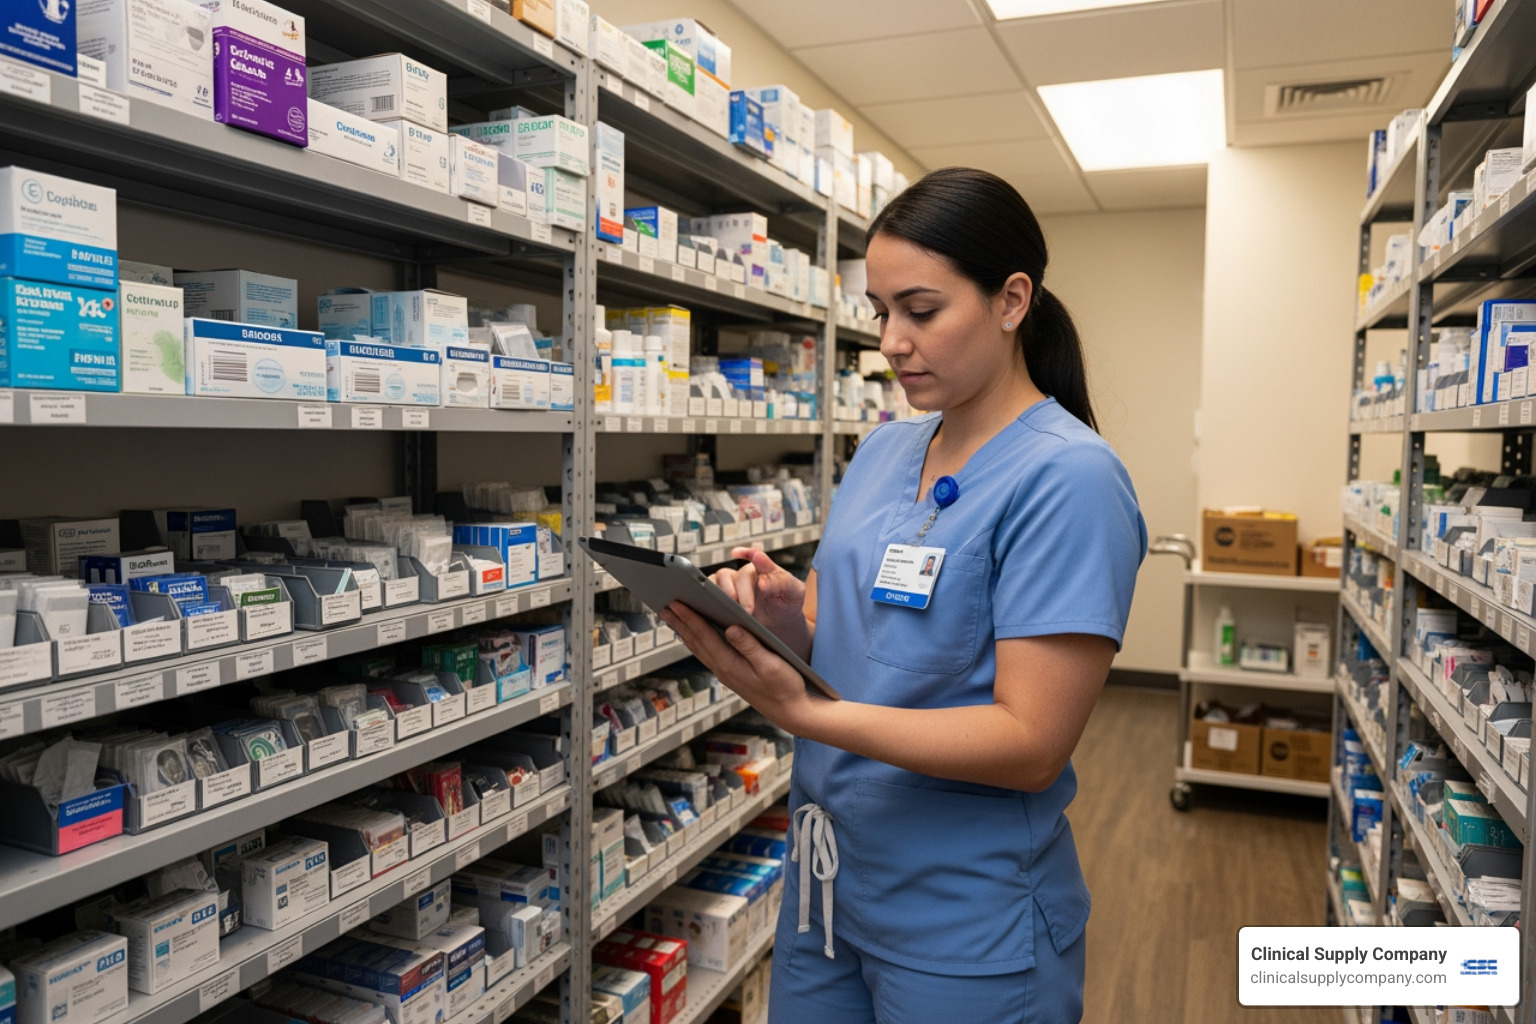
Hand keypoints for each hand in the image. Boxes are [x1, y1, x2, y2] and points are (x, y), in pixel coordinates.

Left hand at [659, 601, 823, 735]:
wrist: (791, 711)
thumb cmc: (785, 687)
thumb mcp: (771, 664)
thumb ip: (750, 646)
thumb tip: (732, 628)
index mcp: (731, 665)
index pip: (705, 636)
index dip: (689, 618)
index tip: (675, 603)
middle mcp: (723, 669)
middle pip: (695, 641)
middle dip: (679, 622)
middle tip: (662, 605)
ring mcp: (725, 673)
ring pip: (698, 648)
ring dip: (683, 631)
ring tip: (671, 617)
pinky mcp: (730, 673)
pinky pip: (706, 653)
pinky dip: (696, 640)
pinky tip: (693, 634)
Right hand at [709, 548, 805, 639]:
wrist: (779, 625)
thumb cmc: (786, 605)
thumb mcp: (794, 593)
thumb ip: (782, 582)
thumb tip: (763, 580)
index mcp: (762, 568)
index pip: (753, 556)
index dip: (746, 553)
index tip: (736, 553)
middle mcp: (743, 574)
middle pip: (733, 575)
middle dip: (741, 593)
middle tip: (749, 610)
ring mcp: (729, 585)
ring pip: (717, 581)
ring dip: (723, 595)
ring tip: (733, 611)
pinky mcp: (720, 598)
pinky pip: (708, 593)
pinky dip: (709, 598)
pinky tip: (717, 609)